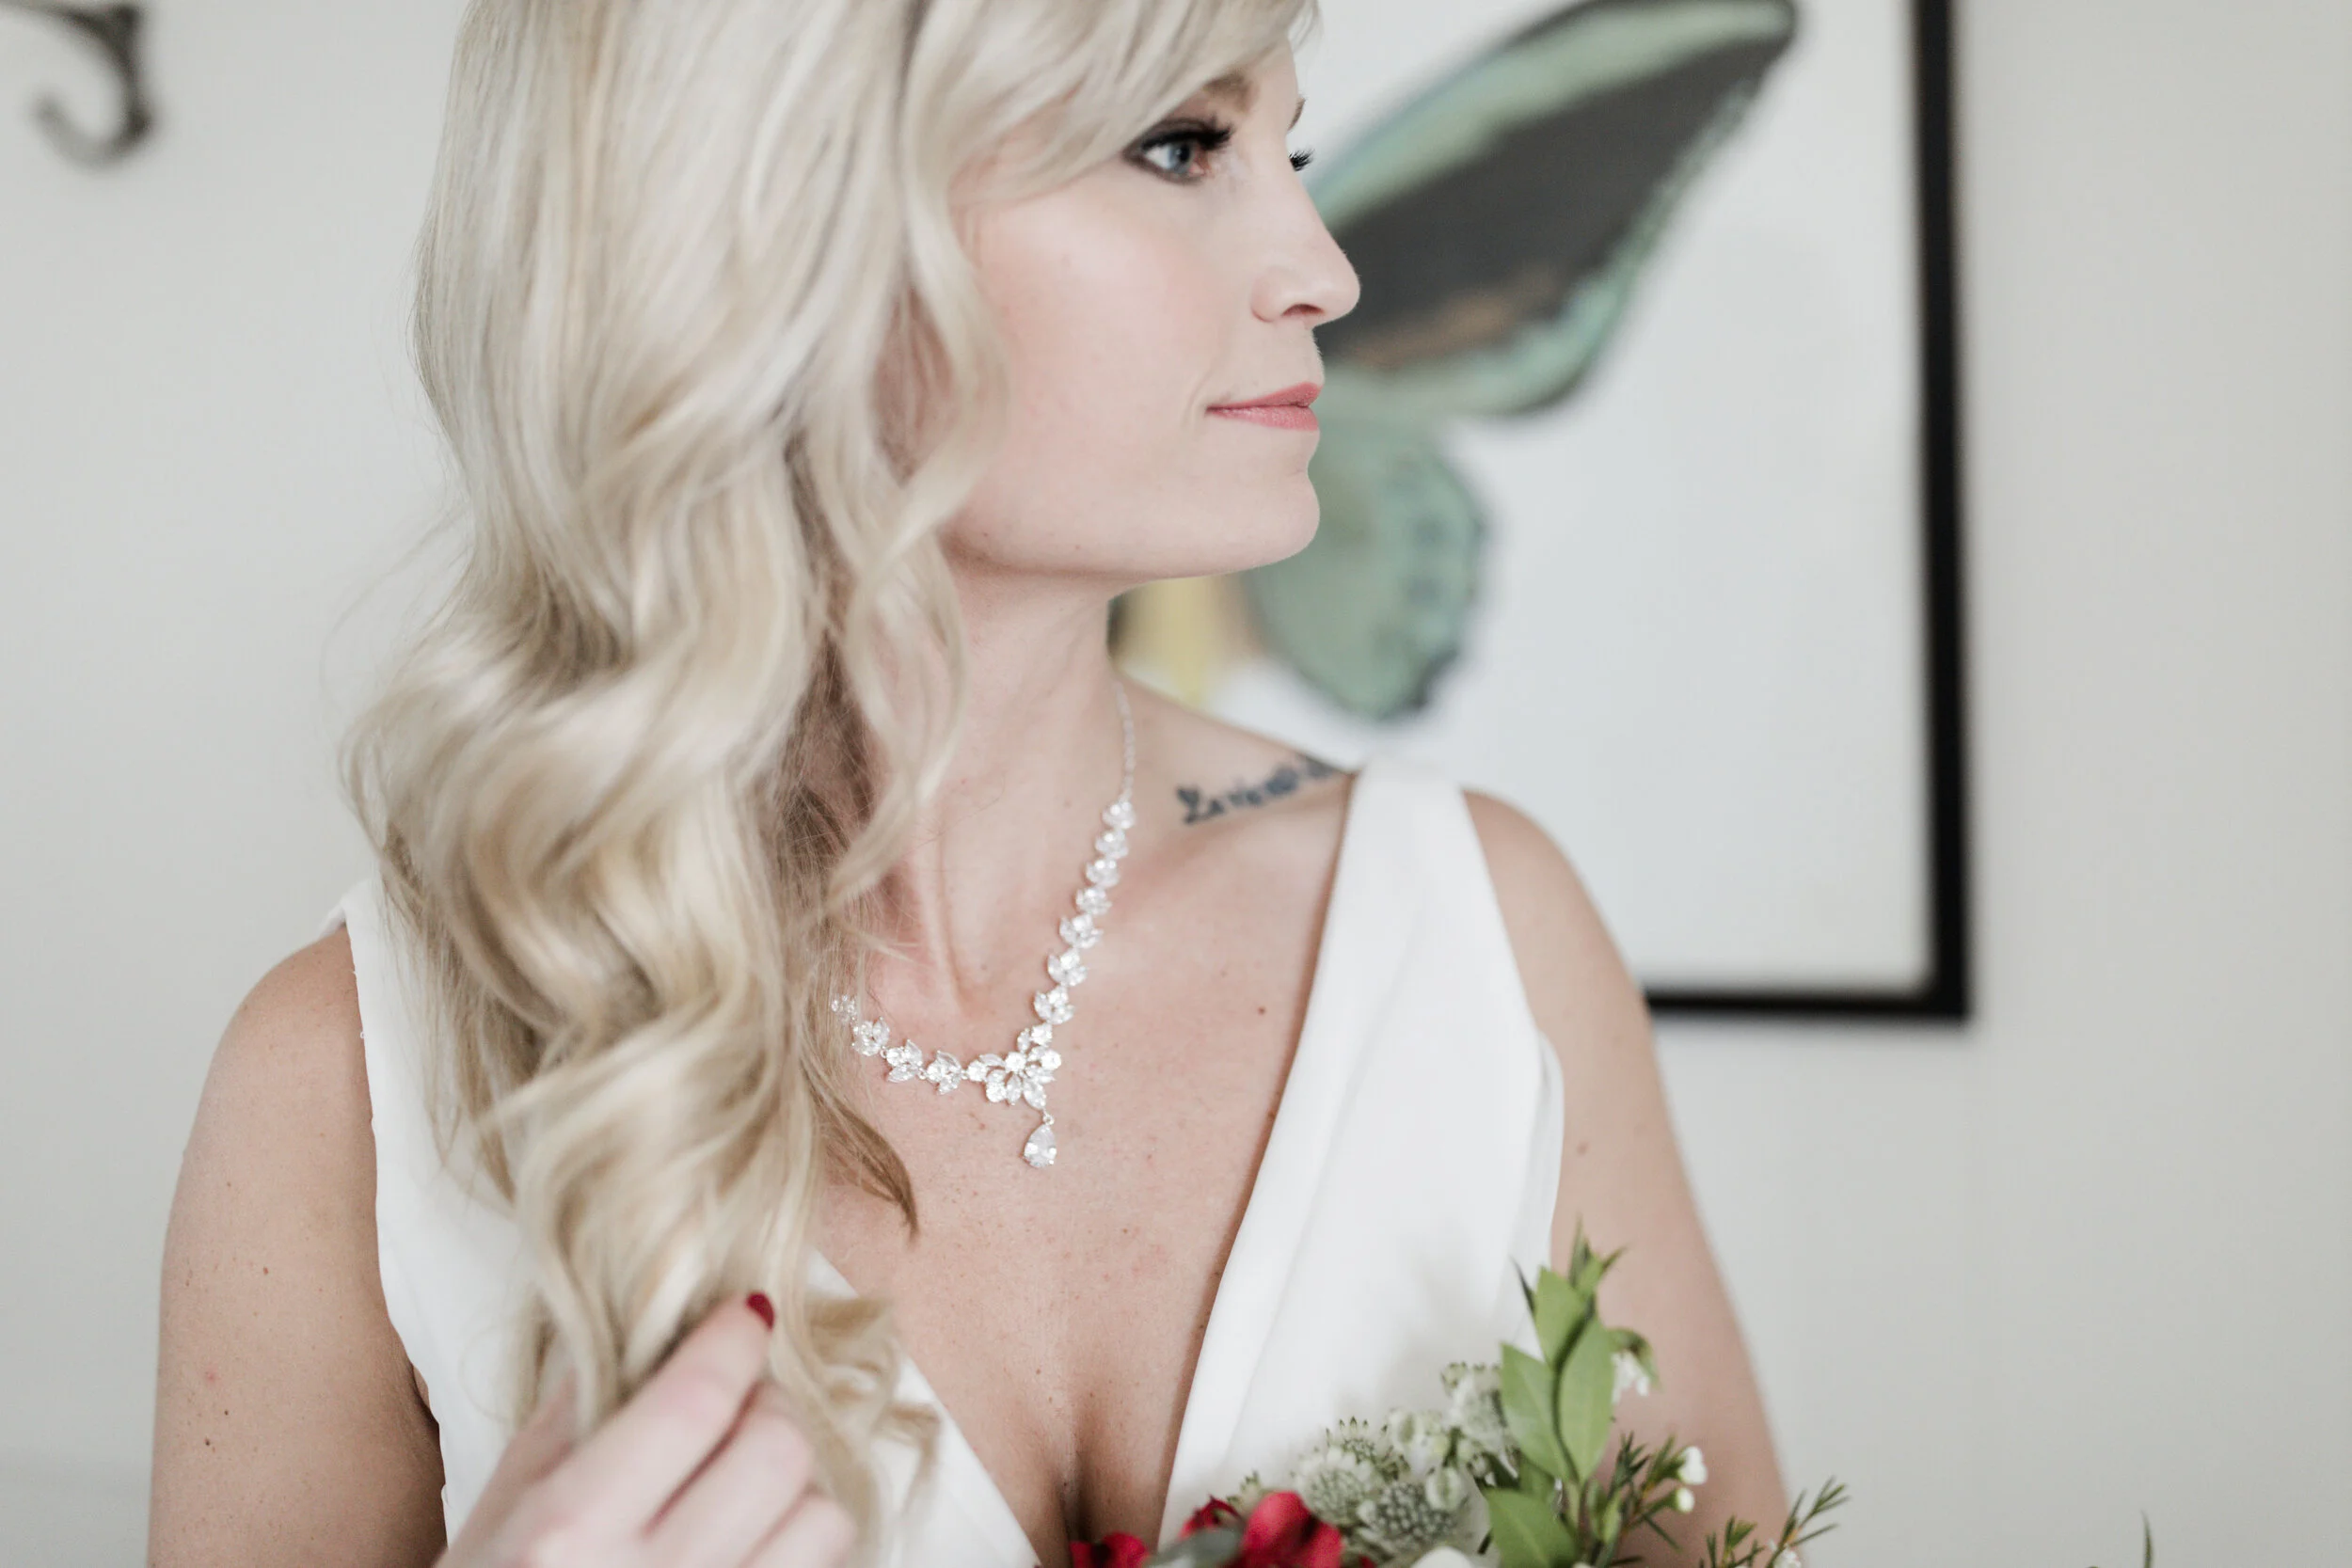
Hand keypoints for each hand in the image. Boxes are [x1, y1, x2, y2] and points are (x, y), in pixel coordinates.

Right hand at [438, 1293, 855, 1567]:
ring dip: (795, 1482)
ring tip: (744, 1481)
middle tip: (738, 1402)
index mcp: (571, 1531)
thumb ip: (575, 1408)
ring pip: (821, 1518)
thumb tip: (652, 1325)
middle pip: (776, 1451)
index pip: (693, 1404)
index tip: (745, 1316)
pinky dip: (797, 1539)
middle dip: (767, 1404)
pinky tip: (751, 1535)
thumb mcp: (502, 1503)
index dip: (733, 1343)